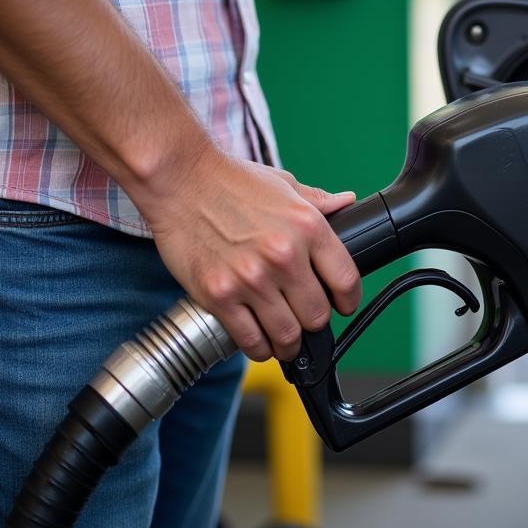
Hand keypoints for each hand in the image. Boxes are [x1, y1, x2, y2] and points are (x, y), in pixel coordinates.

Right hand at [143, 144, 362, 360]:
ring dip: (289, 343)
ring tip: (285, 338)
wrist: (178, 180)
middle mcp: (284, 256)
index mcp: (308, 227)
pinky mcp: (219, 296)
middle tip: (305, 320)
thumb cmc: (229, 181)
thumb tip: (347, 202)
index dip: (349, 301)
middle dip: (315, 323)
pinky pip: (250, 340)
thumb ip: (318, 199)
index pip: (346, 282)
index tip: (342, 306)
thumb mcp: (283, 183)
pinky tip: (260, 340)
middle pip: (318, 316)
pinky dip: (259, 347)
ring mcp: (251, 279)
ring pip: (287, 336)